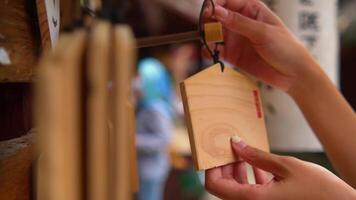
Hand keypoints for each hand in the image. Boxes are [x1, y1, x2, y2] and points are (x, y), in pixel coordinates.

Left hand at [205, 136, 355, 199]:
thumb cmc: (320, 191)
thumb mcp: (287, 166)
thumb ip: (257, 156)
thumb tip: (236, 144)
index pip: (216, 186)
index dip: (211, 168)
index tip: (216, 151)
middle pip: (225, 187)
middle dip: (226, 166)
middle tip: (232, 148)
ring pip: (237, 190)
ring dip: (238, 171)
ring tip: (245, 153)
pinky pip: (251, 193)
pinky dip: (251, 179)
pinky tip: (260, 165)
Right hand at [210, 0, 319, 91]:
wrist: (293, 75)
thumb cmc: (286, 48)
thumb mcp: (263, 33)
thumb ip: (239, 22)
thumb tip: (217, 11)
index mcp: (252, 9)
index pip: (228, 1)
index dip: (216, 4)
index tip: (208, 12)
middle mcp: (241, 22)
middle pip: (218, 16)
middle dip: (209, 21)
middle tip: (205, 29)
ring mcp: (236, 39)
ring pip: (215, 33)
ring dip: (208, 36)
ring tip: (207, 42)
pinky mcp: (233, 54)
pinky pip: (217, 50)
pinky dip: (210, 51)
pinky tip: (209, 53)